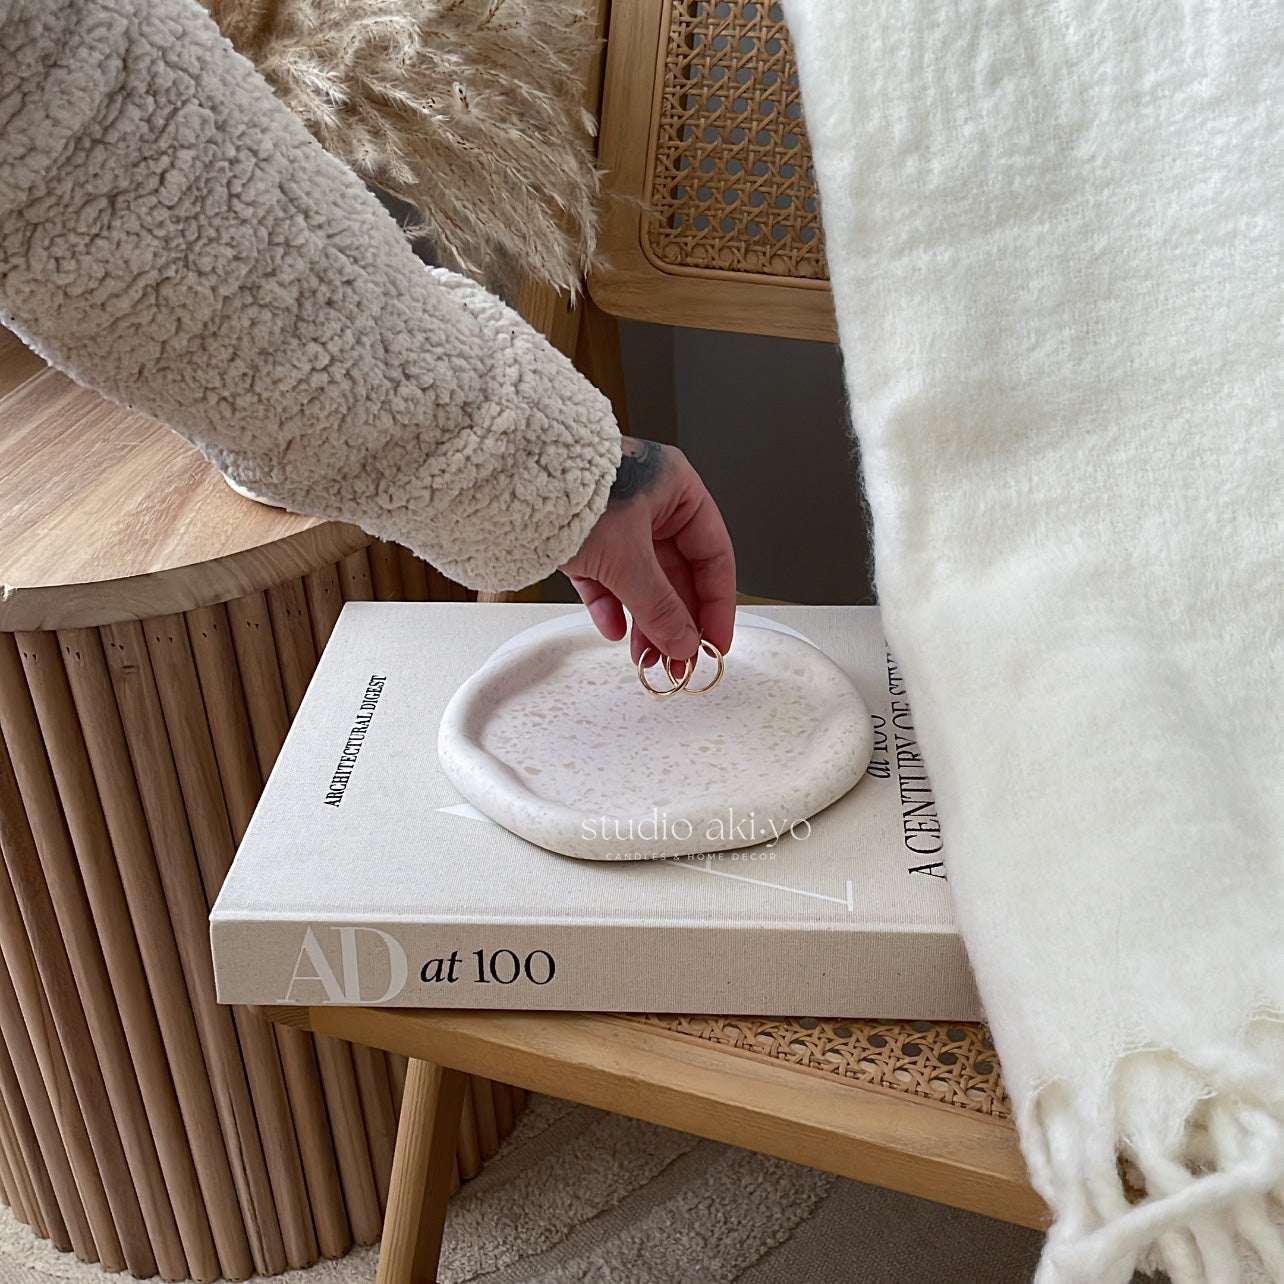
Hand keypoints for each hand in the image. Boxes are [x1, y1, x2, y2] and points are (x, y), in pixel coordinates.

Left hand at [561, 437, 735, 669]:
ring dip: (646, 622)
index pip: (713, 554)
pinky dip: (611, 606)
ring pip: (642, 581)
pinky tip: (614, 630)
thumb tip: (683, 642)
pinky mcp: (585, 538)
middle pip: (677, 574)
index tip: (715, 642)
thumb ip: (659, 606)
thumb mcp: (627, 556)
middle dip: (677, 622)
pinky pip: (606, 579)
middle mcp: (651, 502)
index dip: (717, 604)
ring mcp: (617, 520)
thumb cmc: (570, 488)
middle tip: (680, 660)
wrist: (509, 482)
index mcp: (676, 488)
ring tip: (648, 658)